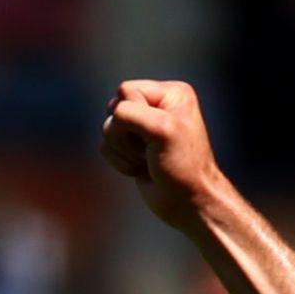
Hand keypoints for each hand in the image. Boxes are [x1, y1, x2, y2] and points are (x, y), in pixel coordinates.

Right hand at [101, 80, 225, 233]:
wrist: (188, 203)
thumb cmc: (182, 166)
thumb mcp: (162, 129)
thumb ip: (130, 113)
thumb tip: (112, 117)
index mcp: (172, 93)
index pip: (126, 90)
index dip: (133, 115)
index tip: (159, 135)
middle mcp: (157, 106)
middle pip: (113, 108)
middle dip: (127, 135)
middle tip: (153, 151)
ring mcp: (143, 128)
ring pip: (108, 129)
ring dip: (126, 152)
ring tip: (150, 161)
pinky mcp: (132, 147)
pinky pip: (106, 147)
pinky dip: (121, 162)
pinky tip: (143, 170)